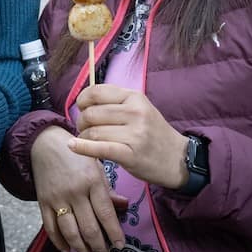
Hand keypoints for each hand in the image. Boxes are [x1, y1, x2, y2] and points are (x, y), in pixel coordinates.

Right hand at [31, 124, 127, 251]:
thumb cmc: (76, 157)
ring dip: (81, 247)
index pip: (106, 214)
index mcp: (92, 181)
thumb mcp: (97, 168)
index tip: (120, 245)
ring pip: (70, 232)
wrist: (46, 144)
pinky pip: (51, 228)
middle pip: (89, 227)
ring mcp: (58, 198)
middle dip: (99, 245)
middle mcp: (75, 192)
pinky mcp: (43, 202)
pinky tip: (68, 249)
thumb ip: (108, 190)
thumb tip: (124, 206)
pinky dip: (59, 242)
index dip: (114, 233)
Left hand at [70, 84, 187, 189]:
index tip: (82, 110)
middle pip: (91, 114)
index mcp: (134, 97)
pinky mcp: (130, 154)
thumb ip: (115, 103)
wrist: (178, 159)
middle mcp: (135, 112)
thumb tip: (83, 103)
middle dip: (81, 123)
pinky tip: (73, 147)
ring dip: (83, 138)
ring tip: (88, 142)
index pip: (96, 92)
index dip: (82, 101)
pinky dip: (82, 148)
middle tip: (85, 130)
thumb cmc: (153, 134)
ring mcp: (134, 134)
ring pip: (92, 132)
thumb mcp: (139, 109)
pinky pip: (99, 148)